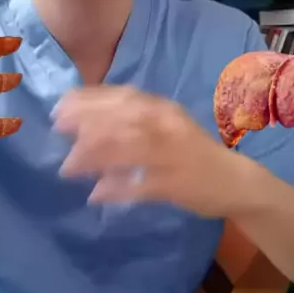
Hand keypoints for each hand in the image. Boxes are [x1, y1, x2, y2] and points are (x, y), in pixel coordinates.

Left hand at [52, 85, 241, 216]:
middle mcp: (168, 126)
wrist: (236, 181)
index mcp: (164, 110)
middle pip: (121, 119)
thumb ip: (132, 121)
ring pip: (127, 149)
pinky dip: (116, 189)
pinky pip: (140, 186)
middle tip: (57, 131)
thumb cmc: (192, 152)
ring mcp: (173, 155)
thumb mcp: (165, 126)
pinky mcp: (176, 184)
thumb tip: (85, 124)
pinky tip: (96, 195)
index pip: (122, 97)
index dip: (89, 100)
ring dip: (93, 157)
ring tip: (67, 168)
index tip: (60, 106)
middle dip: (85, 123)